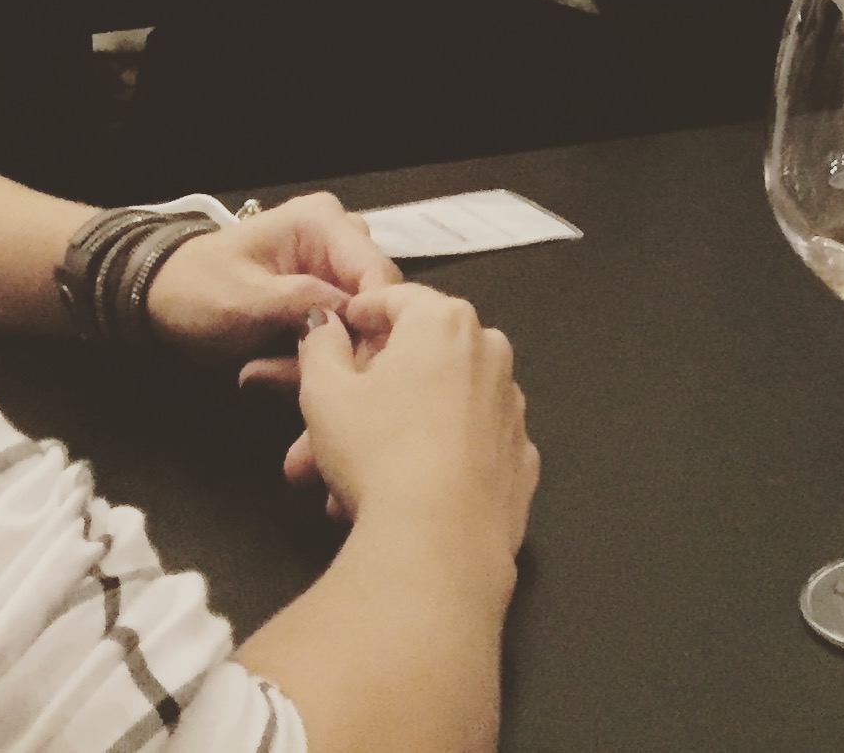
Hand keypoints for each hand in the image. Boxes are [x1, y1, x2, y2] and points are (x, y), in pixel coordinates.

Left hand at [146, 193, 399, 372]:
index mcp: (323, 223)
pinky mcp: (327, 300)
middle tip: (309, 387)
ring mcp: (335, 271)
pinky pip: (340, 337)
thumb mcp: (244, 300)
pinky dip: (318, 365)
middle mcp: (340, 240)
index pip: (376, 271)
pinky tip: (284, 381)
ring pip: (360, 327)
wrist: (163, 301)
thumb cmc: (196, 290)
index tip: (357, 368)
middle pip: (373, 304)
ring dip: (329, 363)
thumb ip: (300, 302)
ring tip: (277, 379)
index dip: (374, 322)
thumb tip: (352, 316)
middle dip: (347, 350)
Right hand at [289, 284, 537, 562]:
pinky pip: (469, 447)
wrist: (440, 543)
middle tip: (321, 430)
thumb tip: (324, 322)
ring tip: (344, 485)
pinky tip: (403, 495)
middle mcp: (490, 352)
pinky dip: (439, 460)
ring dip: (395, 433)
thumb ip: (320, 346)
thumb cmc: (378, 451)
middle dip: (365, 395)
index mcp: (446, 322)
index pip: (396, 299)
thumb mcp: (324, 394)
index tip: (335, 334)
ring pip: (440, 407)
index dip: (359, 315)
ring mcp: (513, 408)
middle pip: (418, 360)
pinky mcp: (522, 460)